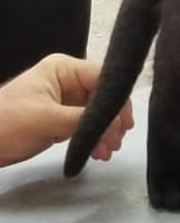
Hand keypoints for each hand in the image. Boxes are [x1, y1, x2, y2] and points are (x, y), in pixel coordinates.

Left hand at [0, 53, 133, 167]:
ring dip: (105, 133)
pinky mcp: (62, 118)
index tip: (124, 125)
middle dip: (112, 121)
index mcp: (63, 69)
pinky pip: (88, 125)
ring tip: (105, 153)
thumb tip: (116, 125)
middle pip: (104, 97)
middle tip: (114, 144)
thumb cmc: (5, 124)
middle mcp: (68, 80)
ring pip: (99, 114)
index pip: (104, 78)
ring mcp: (66, 99)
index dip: (117, 101)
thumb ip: (85, 120)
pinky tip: (97, 152)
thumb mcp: (47, 119)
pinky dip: (95, 138)